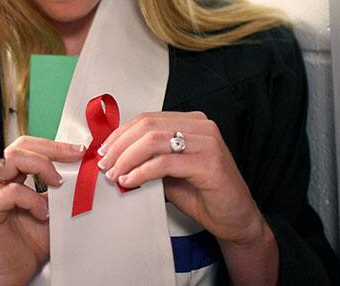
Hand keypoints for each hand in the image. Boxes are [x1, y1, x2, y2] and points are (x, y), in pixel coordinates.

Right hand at [0, 136, 84, 285]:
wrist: (15, 273)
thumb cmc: (30, 243)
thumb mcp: (52, 209)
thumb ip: (58, 189)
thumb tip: (80, 168)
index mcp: (8, 176)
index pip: (27, 147)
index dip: (53, 146)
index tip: (79, 151)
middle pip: (18, 147)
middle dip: (50, 150)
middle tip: (74, 159)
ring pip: (11, 160)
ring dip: (41, 168)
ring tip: (57, 185)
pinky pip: (10, 192)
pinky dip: (31, 199)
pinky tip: (43, 213)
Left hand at [96, 111, 267, 246]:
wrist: (236, 219)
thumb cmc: (204, 194)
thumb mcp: (170, 171)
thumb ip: (149, 158)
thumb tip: (114, 156)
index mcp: (191, 122)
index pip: (147, 119)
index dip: (121, 134)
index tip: (103, 151)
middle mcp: (201, 127)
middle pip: (147, 126)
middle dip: (120, 145)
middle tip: (105, 165)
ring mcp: (207, 143)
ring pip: (153, 140)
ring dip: (127, 158)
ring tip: (114, 174)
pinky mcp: (209, 163)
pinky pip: (165, 162)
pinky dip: (141, 171)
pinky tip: (130, 181)